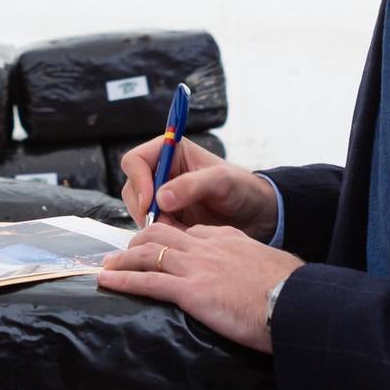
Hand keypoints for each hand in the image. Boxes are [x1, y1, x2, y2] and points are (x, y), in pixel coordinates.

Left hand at [98, 223, 303, 353]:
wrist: (295, 303)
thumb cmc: (291, 292)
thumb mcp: (271, 268)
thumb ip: (255, 267)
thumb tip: (259, 279)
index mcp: (227, 238)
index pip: (190, 232)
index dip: (169, 240)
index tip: (158, 249)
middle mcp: (207, 246)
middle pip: (161, 234)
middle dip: (137, 243)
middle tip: (123, 255)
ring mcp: (196, 266)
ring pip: (147, 253)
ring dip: (122, 260)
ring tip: (105, 267)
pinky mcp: (190, 290)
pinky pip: (147, 281)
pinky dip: (123, 280)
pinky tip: (107, 282)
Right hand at [119, 136, 277, 240]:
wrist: (256, 215)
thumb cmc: (242, 188)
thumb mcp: (220, 181)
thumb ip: (191, 185)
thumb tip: (161, 198)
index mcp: (170, 152)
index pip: (135, 160)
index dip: (138, 180)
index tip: (150, 202)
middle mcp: (162, 172)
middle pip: (132, 188)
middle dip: (145, 208)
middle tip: (166, 223)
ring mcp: (163, 197)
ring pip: (139, 210)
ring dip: (154, 224)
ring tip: (181, 230)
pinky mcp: (168, 218)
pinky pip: (152, 227)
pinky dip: (162, 235)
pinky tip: (182, 236)